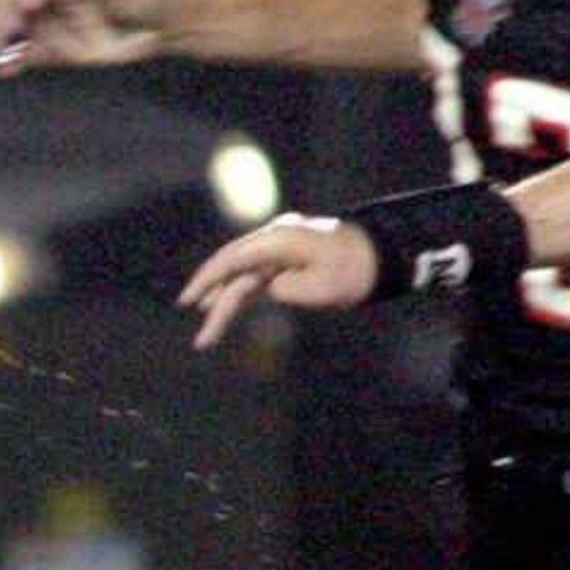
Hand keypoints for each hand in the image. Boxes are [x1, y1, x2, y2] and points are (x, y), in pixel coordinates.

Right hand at [175, 215, 377, 349]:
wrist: (380, 256)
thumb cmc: (354, 272)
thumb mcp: (322, 286)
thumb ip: (287, 287)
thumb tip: (270, 287)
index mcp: (280, 239)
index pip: (233, 259)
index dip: (208, 279)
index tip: (189, 301)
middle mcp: (274, 238)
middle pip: (232, 266)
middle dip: (210, 293)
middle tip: (193, 318)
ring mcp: (279, 248)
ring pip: (242, 275)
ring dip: (224, 300)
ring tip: (208, 330)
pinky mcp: (285, 261)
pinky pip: (255, 277)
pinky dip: (239, 294)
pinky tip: (222, 309)